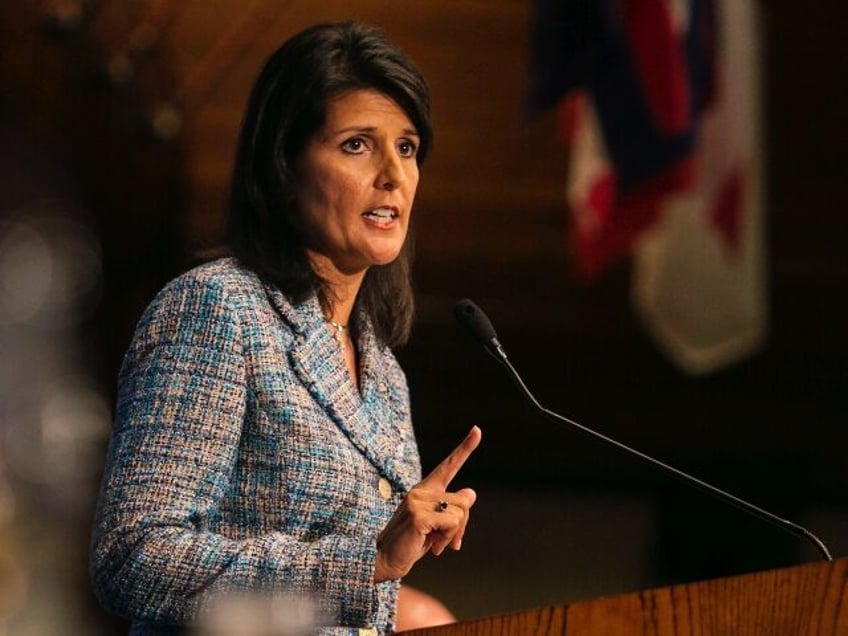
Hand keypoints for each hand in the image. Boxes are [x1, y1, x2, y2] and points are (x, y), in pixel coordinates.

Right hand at [374, 426, 480, 581]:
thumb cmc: (412, 542)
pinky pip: (452, 523)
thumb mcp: (436, 525)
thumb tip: (471, 493)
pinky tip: (432, 546)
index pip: (449, 466)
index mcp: (426, 490)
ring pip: (460, 513)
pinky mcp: (418, 515)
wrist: (385, 560)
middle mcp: (421, 490)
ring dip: (453, 535)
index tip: (477, 429)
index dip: (465, 448)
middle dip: (462, 526)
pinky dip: (448, 539)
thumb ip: (452, 509)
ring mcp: (418, 501)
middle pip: (463, 501)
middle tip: (447, 542)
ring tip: (435, 544)